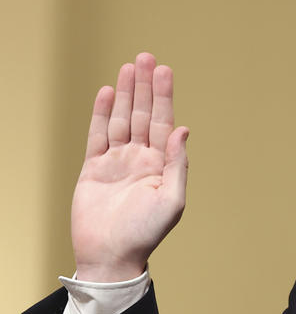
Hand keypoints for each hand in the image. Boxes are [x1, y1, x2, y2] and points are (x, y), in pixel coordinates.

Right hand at [71, 53, 188, 281]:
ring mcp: (117, 162)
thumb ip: (177, 164)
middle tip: (146, 57)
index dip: (164, 97)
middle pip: (142, 114)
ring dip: (126, 94)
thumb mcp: (171, 200)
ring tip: (129, 67)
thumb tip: (183, 130)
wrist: (111, 256)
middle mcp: (140, 159)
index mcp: (161, 165)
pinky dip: (102, 114)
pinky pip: (97, 135)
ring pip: (121, 119)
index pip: (163, 123)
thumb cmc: (146, 234)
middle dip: (145, 86)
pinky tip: (108, 93)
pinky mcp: (94, 168)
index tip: (164, 71)